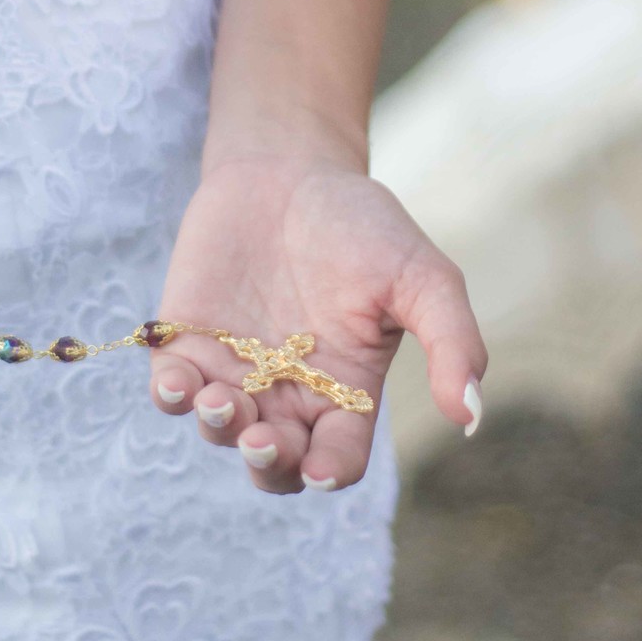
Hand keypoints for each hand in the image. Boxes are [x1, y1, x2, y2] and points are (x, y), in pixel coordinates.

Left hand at [148, 147, 486, 494]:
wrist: (292, 167)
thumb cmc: (364, 225)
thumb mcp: (422, 276)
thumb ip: (452, 342)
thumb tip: (471, 416)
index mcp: (345, 392)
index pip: (339, 457)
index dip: (330, 473)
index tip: (321, 469)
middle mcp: (286, 394)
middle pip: (275, 462)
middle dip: (267, 463)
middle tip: (264, 440)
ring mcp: (232, 371)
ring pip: (220, 431)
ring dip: (219, 429)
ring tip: (223, 403)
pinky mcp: (185, 341)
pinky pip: (171, 387)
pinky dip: (170, 395)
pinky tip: (179, 385)